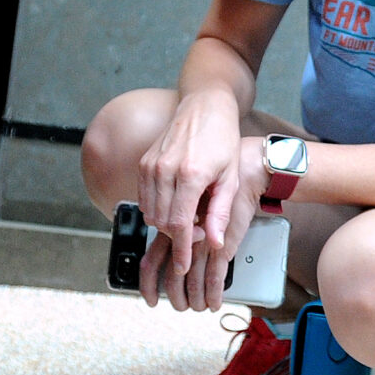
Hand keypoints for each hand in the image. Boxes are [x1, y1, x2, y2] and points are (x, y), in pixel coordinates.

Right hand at [137, 93, 246, 290]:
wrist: (204, 107)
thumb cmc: (222, 141)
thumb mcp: (230, 178)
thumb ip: (219, 213)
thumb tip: (213, 244)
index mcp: (190, 175)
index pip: (178, 225)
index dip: (182, 250)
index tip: (184, 267)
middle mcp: (165, 170)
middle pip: (161, 222)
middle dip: (177, 236)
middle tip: (198, 233)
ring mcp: (150, 165)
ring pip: (150, 212)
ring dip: (166, 223)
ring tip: (190, 216)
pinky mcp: (143, 163)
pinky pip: (144, 198)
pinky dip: (157, 208)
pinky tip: (177, 204)